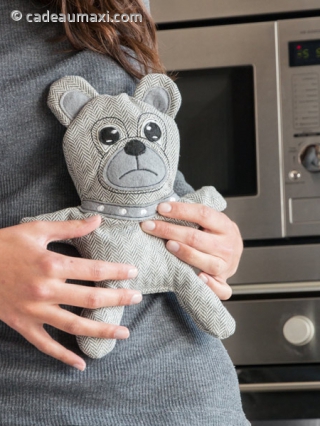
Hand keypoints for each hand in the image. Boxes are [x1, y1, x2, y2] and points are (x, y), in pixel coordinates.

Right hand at [0, 216, 140, 369]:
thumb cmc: (5, 244)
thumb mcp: (37, 230)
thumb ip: (70, 227)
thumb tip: (97, 220)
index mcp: (52, 265)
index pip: (94, 269)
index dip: (117, 271)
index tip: (133, 273)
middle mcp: (46, 290)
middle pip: (91, 299)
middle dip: (118, 299)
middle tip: (137, 299)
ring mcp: (35, 311)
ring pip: (75, 326)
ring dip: (102, 331)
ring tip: (124, 334)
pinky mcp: (23, 325)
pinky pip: (45, 345)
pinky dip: (63, 357)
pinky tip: (81, 364)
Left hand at [141, 202, 242, 299]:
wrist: (232, 253)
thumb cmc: (215, 235)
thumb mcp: (211, 221)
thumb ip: (195, 216)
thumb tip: (164, 208)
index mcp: (225, 226)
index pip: (202, 214)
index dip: (180, 210)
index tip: (161, 208)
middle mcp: (227, 246)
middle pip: (196, 238)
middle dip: (170, 230)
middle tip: (150, 226)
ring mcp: (226, 265)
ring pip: (206, 261)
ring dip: (185, 253)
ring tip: (167, 245)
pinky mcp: (223, 282)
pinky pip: (220, 288)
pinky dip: (210, 285)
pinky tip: (199, 278)